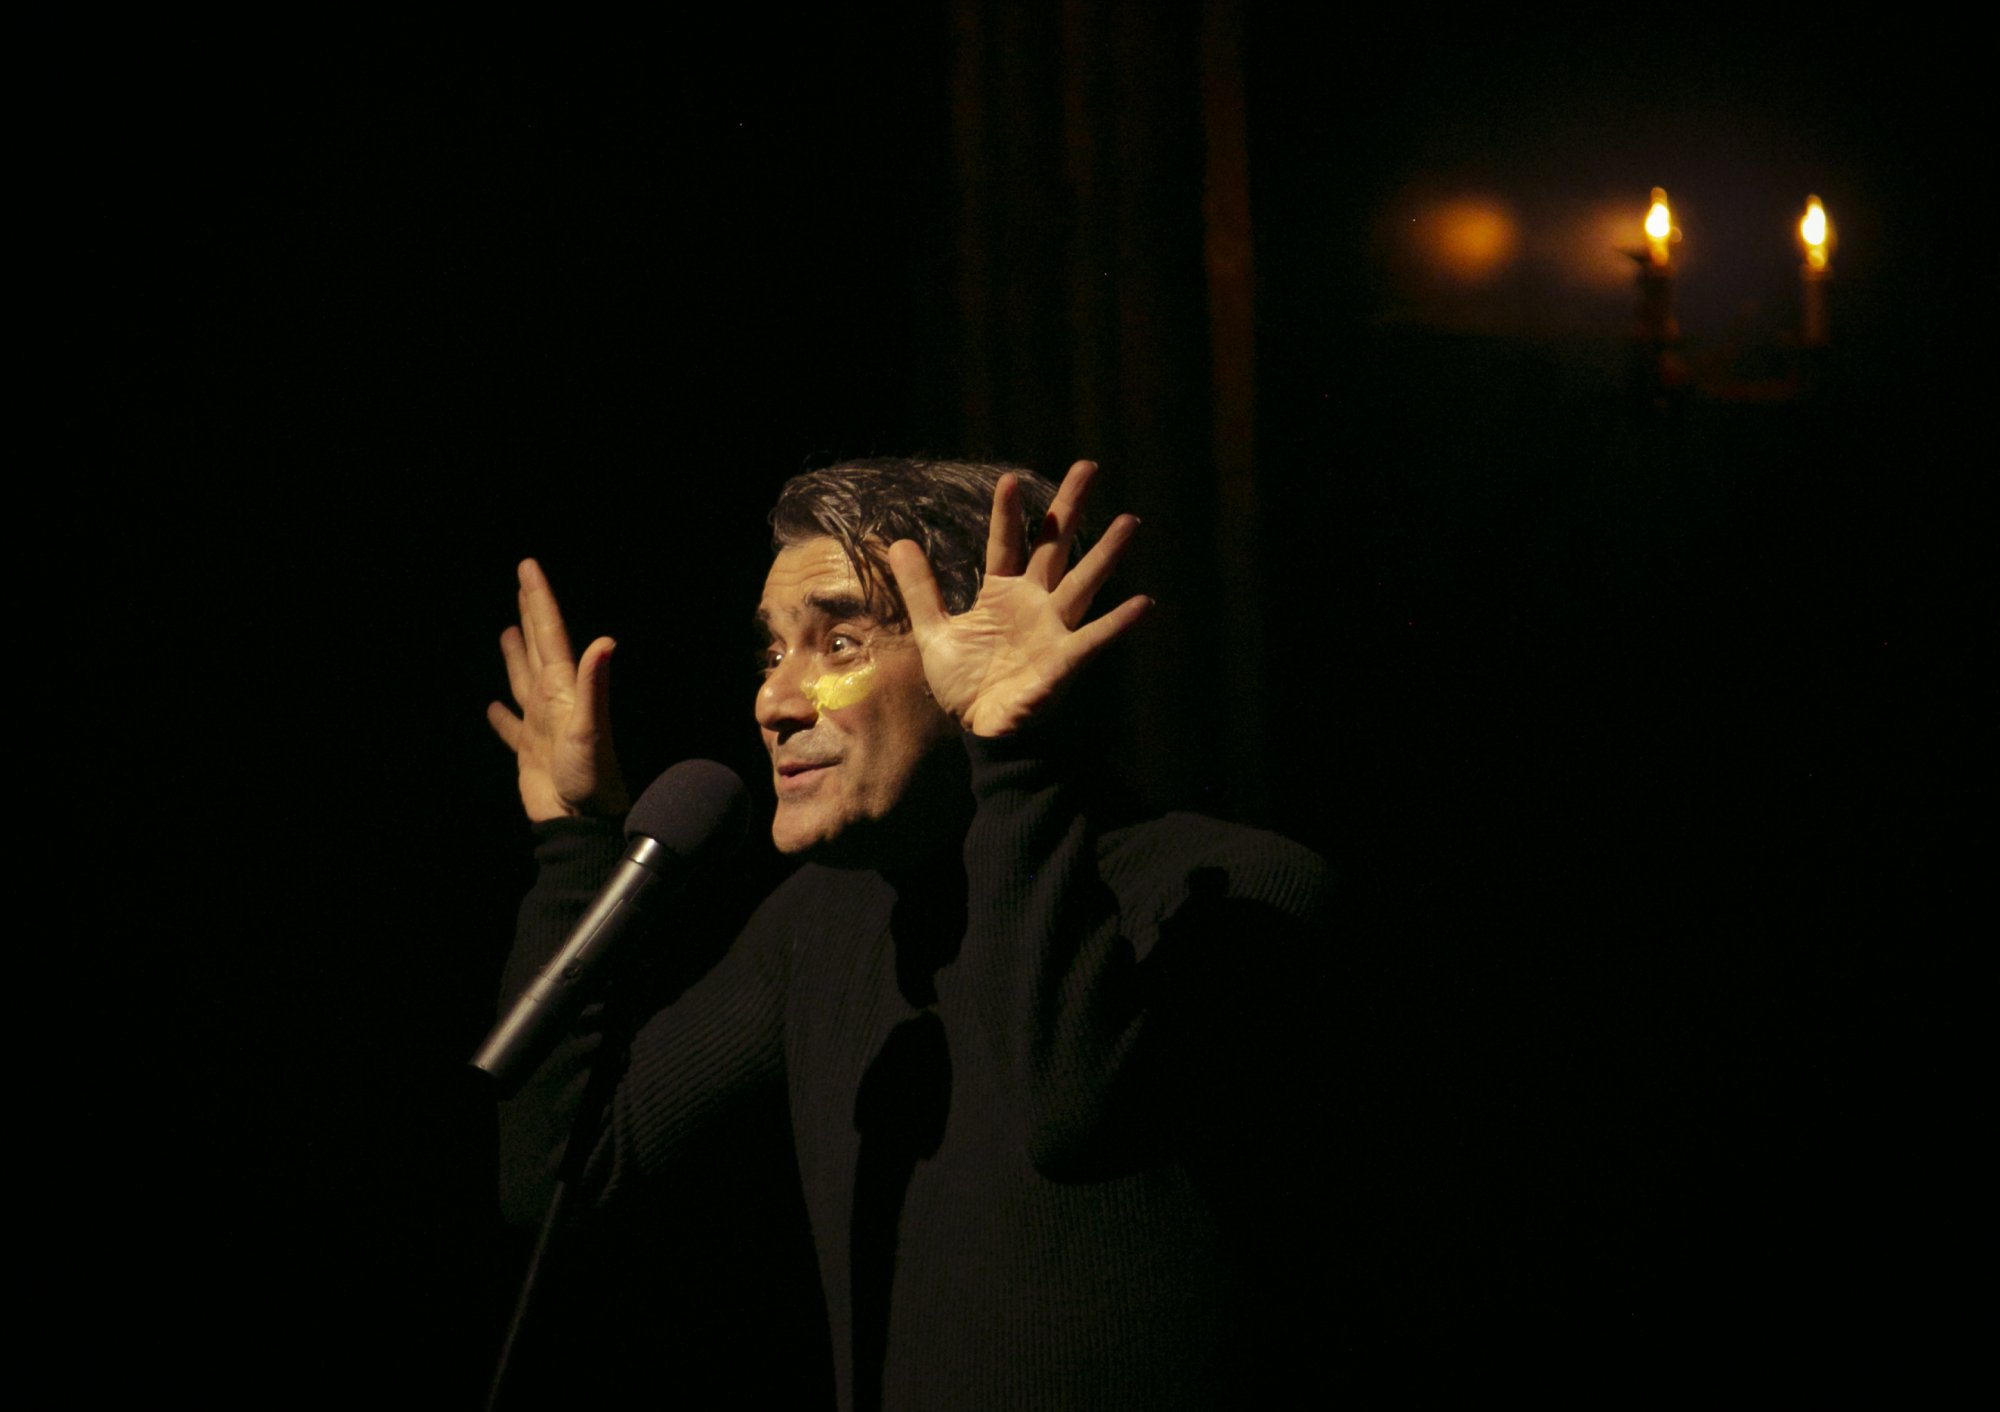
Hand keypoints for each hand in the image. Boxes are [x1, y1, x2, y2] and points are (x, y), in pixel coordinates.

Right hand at [487, 558, 630, 821]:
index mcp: (564, 690)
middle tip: (522, 584)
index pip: (550, 635)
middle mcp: (554, 702)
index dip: (539, 600)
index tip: (529, 568)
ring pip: (524, 681)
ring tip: (508, 633)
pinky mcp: (530, 752)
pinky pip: (511, 728)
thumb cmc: (591, 778)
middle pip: (539, 649)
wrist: (584, 823)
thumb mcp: (590, 728)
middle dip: (531, 615)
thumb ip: (595, 685)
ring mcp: (542, 726)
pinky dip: (501, 717)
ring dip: (517, 657)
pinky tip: (493, 708)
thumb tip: (606, 641)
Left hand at [887, 460, 1150, 737]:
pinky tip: (1144, 604)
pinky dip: (1119, 623)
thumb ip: (920, 588)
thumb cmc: (965, 684)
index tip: (1010, 479)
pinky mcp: (1065, 660)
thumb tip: (898, 543)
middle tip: (1088, 466)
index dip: (1008, 513)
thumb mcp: (934, 632)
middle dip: (1070, 507)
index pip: (1006, 543)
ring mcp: (1053, 629)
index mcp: (1002, 593)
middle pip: (1055, 546)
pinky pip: (1095, 638)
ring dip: (1107, 553)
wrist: (982, 732)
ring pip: (1084, 581)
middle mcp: (1034, 603)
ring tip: (1130, 519)